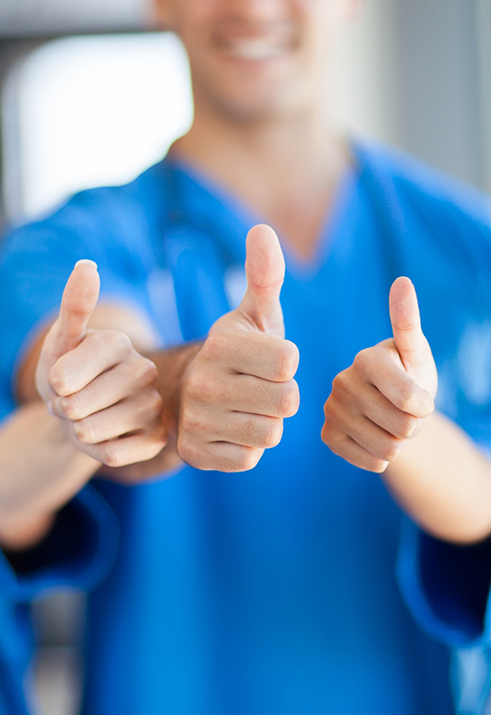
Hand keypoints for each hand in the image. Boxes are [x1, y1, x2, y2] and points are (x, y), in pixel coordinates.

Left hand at [36, 260, 167, 467]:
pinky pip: (112, 455)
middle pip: (77, 407)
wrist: (83, 414)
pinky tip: (107, 437)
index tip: (63, 380)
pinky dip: (98, 452)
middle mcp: (144, 370)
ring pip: (93, 432)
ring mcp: (155, 406)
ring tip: (89, 418)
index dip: (52, 386)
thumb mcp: (60, 342)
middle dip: (65, 410)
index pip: (64, 377)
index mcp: (119, 343)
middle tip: (76, 401)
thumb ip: (73, 306)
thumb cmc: (67, 375)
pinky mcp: (158, 438)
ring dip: (79, 432)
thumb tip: (87, 265)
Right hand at [177, 224, 299, 470]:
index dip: (286, 362)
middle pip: (286, 400)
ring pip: (270, 432)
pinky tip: (230, 430)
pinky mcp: (195, 453)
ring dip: (266, 422)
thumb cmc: (237, 352)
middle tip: (258, 387)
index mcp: (221, 343)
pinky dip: (247, 447)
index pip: (289, 361)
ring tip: (245, 408)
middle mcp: (203, 382)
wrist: (189, 393)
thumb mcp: (253, 314)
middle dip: (281, 395)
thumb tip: (262, 229)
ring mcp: (196, 420)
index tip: (266, 359)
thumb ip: (264, 275)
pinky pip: (249, 458)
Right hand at [322, 277, 436, 471]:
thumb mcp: (416, 353)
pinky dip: (381, 457)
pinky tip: (374, 438)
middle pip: (403, 428)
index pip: (411, 401)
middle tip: (403, 412)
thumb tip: (402, 281)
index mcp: (366, 359)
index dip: (425, 407)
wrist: (389, 408)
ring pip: (388, 449)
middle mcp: (342, 382)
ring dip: (399, 443)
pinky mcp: (328, 436)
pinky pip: (370, 462)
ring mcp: (331, 410)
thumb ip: (409, 322)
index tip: (420, 398)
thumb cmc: (409, 374)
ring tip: (390, 424)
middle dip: (413, 426)